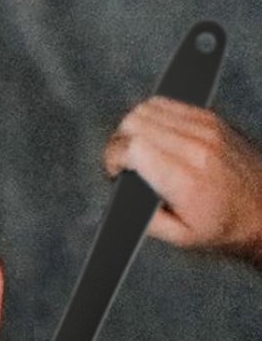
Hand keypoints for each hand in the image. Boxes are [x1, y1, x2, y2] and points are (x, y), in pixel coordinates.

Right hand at [105, 98, 261, 267]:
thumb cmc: (226, 223)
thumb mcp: (179, 237)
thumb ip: (144, 218)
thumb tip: (121, 196)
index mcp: (186, 179)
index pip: (133, 147)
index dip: (114, 159)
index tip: (116, 174)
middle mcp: (196, 147)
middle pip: (136, 122)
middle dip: (119, 142)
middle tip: (123, 163)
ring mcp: (206, 127)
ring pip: (149, 108)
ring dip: (134, 128)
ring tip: (138, 149)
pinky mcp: (212, 118)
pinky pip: (169, 104)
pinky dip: (154, 117)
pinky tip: (156, 138)